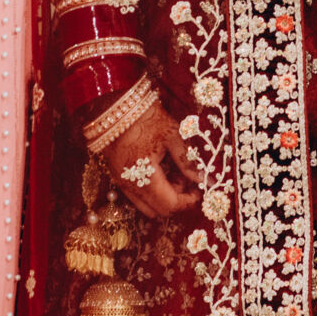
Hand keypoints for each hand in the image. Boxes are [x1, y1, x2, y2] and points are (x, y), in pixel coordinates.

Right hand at [103, 96, 202, 218]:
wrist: (111, 105)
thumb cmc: (144, 116)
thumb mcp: (172, 135)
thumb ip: (188, 162)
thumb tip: (205, 180)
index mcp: (146, 177)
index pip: (171, 205)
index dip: (188, 201)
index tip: (200, 189)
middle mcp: (130, 186)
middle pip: (159, 210)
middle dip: (177, 199)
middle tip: (188, 179)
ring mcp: (121, 183)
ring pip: (146, 206)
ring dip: (163, 197)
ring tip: (174, 172)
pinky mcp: (116, 177)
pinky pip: (136, 196)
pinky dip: (151, 191)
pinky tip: (159, 169)